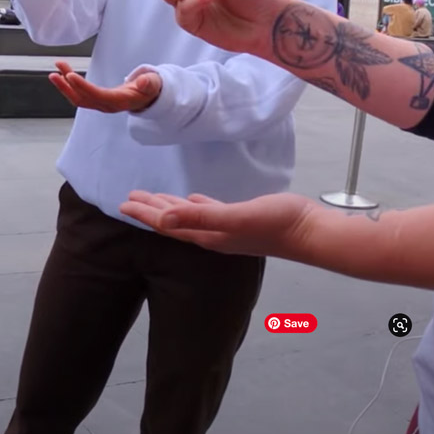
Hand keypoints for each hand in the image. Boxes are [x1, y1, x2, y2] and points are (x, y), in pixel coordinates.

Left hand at [49, 60, 160, 113]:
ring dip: (65, 85)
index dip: (83, 87)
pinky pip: (79, 94)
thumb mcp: (153, 84)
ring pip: (78, 97)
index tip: (70, 76)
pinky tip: (63, 73)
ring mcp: (99, 103)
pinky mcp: (96, 99)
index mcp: (118, 101)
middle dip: (67, 87)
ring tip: (56, 69)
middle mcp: (106, 105)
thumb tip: (144, 82)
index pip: (97, 95)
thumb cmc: (149, 89)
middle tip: (55, 73)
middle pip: (82, 99)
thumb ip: (149, 83)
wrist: (147, 97)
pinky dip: (70, 84)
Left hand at [119, 190, 320, 258]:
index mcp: (207, 235)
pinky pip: (210, 210)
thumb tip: (164, 219)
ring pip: (189, 216)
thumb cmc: (275, 224)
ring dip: (170, 207)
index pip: (167, 225)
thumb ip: (199, 217)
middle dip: (151, 211)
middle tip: (128, 199)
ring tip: (153, 199)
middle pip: (173, 221)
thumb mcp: (234, 217)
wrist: (312, 232)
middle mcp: (213, 234)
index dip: (144, 215)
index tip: (122, 204)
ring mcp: (227, 227)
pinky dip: (197, 204)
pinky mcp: (242, 217)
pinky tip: (194, 197)